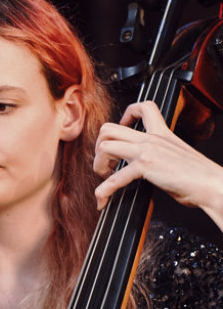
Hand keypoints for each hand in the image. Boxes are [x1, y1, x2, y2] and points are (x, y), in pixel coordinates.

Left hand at [94, 101, 222, 226]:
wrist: (213, 185)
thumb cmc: (199, 176)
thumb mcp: (177, 155)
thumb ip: (160, 153)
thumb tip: (145, 164)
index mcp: (162, 133)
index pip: (143, 108)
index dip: (125, 116)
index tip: (122, 130)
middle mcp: (151, 138)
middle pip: (109, 128)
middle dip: (98, 146)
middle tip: (106, 162)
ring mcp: (147, 150)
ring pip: (105, 146)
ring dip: (97, 164)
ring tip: (105, 178)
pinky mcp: (145, 166)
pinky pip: (113, 179)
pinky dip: (102, 192)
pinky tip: (103, 201)